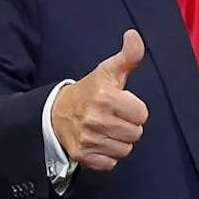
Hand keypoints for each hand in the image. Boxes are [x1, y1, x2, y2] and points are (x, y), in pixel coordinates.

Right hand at [50, 30, 149, 170]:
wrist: (56, 112)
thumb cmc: (88, 91)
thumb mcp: (108, 71)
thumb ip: (128, 56)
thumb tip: (134, 35)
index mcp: (105, 97)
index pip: (142, 114)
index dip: (135, 109)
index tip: (123, 104)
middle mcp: (96, 119)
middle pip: (136, 133)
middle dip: (129, 126)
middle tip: (115, 117)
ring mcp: (88, 139)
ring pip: (125, 149)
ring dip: (119, 141)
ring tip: (108, 129)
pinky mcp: (83, 155)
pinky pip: (111, 163)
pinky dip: (108, 155)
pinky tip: (101, 142)